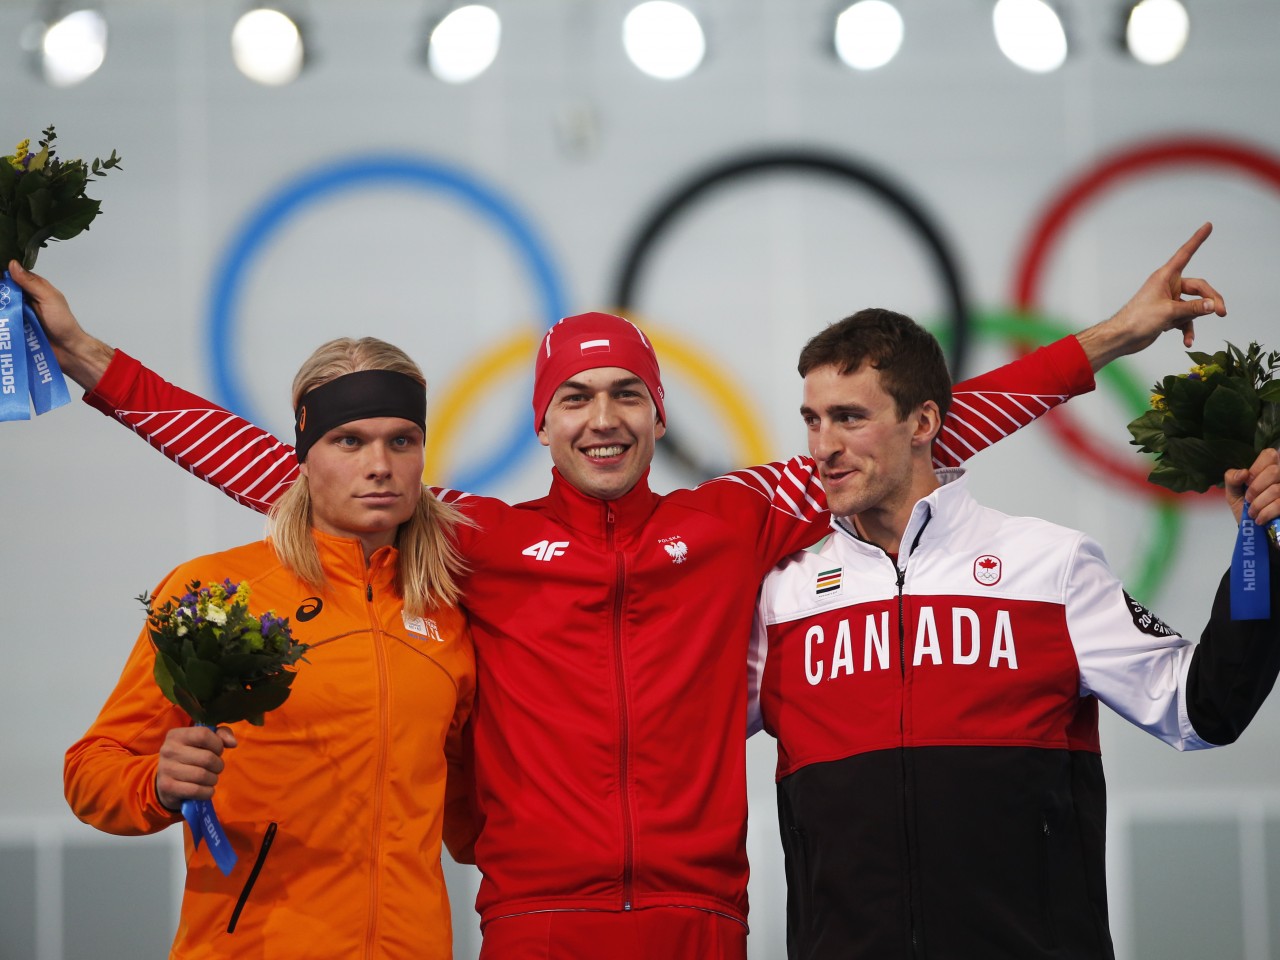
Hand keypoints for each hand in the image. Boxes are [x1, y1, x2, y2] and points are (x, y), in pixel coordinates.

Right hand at [5, 259, 113, 389]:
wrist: (67, 350)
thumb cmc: (63, 323)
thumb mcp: (49, 298)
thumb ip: (32, 283)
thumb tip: (13, 264)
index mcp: (33, 289)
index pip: (12, 276)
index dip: (2, 276)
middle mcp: (24, 300)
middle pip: (5, 292)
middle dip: (1, 294)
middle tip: (1, 299)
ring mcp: (18, 314)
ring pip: (3, 307)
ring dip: (1, 307)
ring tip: (1, 309)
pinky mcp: (15, 327)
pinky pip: (3, 321)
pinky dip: (2, 320)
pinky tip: (1, 320)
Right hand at [154, 725, 237, 811]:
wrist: (166, 781)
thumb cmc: (191, 756)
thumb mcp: (203, 741)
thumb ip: (221, 734)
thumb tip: (233, 743)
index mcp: (176, 735)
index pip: (203, 735)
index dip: (217, 745)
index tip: (217, 751)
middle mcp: (168, 750)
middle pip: (207, 758)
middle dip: (218, 765)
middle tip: (215, 768)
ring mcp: (166, 769)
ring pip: (202, 776)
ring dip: (213, 779)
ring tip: (210, 778)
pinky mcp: (167, 787)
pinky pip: (196, 790)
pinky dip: (207, 792)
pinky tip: (205, 790)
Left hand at [1075, 222, 1226, 371]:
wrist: (1121, 338)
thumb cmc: (1137, 320)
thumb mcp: (1169, 313)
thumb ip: (1193, 308)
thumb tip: (1212, 305)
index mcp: (1165, 276)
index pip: (1185, 253)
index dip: (1197, 240)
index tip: (1208, 225)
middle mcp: (1168, 285)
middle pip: (1199, 288)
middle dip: (1210, 300)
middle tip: (1221, 313)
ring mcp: (1168, 300)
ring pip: (1193, 306)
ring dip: (1195, 319)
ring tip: (1191, 335)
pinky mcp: (1167, 314)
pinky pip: (1184, 319)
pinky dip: (1187, 329)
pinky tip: (1187, 341)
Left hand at [1225, 448, 1279, 527]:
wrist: (1253, 531)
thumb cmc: (1244, 507)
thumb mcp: (1233, 493)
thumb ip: (1232, 479)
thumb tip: (1243, 473)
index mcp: (1267, 468)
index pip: (1269, 454)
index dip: (1256, 469)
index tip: (1247, 482)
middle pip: (1274, 471)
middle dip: (1256, 488)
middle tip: (1249, 499)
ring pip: (1276, 489)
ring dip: (1258, 504)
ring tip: (1252, 512)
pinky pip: (1279, 504)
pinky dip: (1265, 513)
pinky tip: (1259, 519)